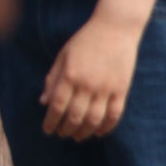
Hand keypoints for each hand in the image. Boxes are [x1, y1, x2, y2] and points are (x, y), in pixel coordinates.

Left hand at [42, 14, 142, 139]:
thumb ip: (53, 79)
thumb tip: (43, 102)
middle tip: (61, 135)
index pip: (57, 106)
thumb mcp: (63, 56)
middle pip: (75, 116)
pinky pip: (114, 115)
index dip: (51, 121)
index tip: (47, 130)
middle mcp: (87, 84)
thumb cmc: (84, 41)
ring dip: (84, 132)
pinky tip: (98, 132)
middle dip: (66, 129)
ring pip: (94, 119)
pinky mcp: (122, 90)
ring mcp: (106, 88)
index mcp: (70, 75)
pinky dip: (106, 127)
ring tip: (77, 137)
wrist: (114, 29)